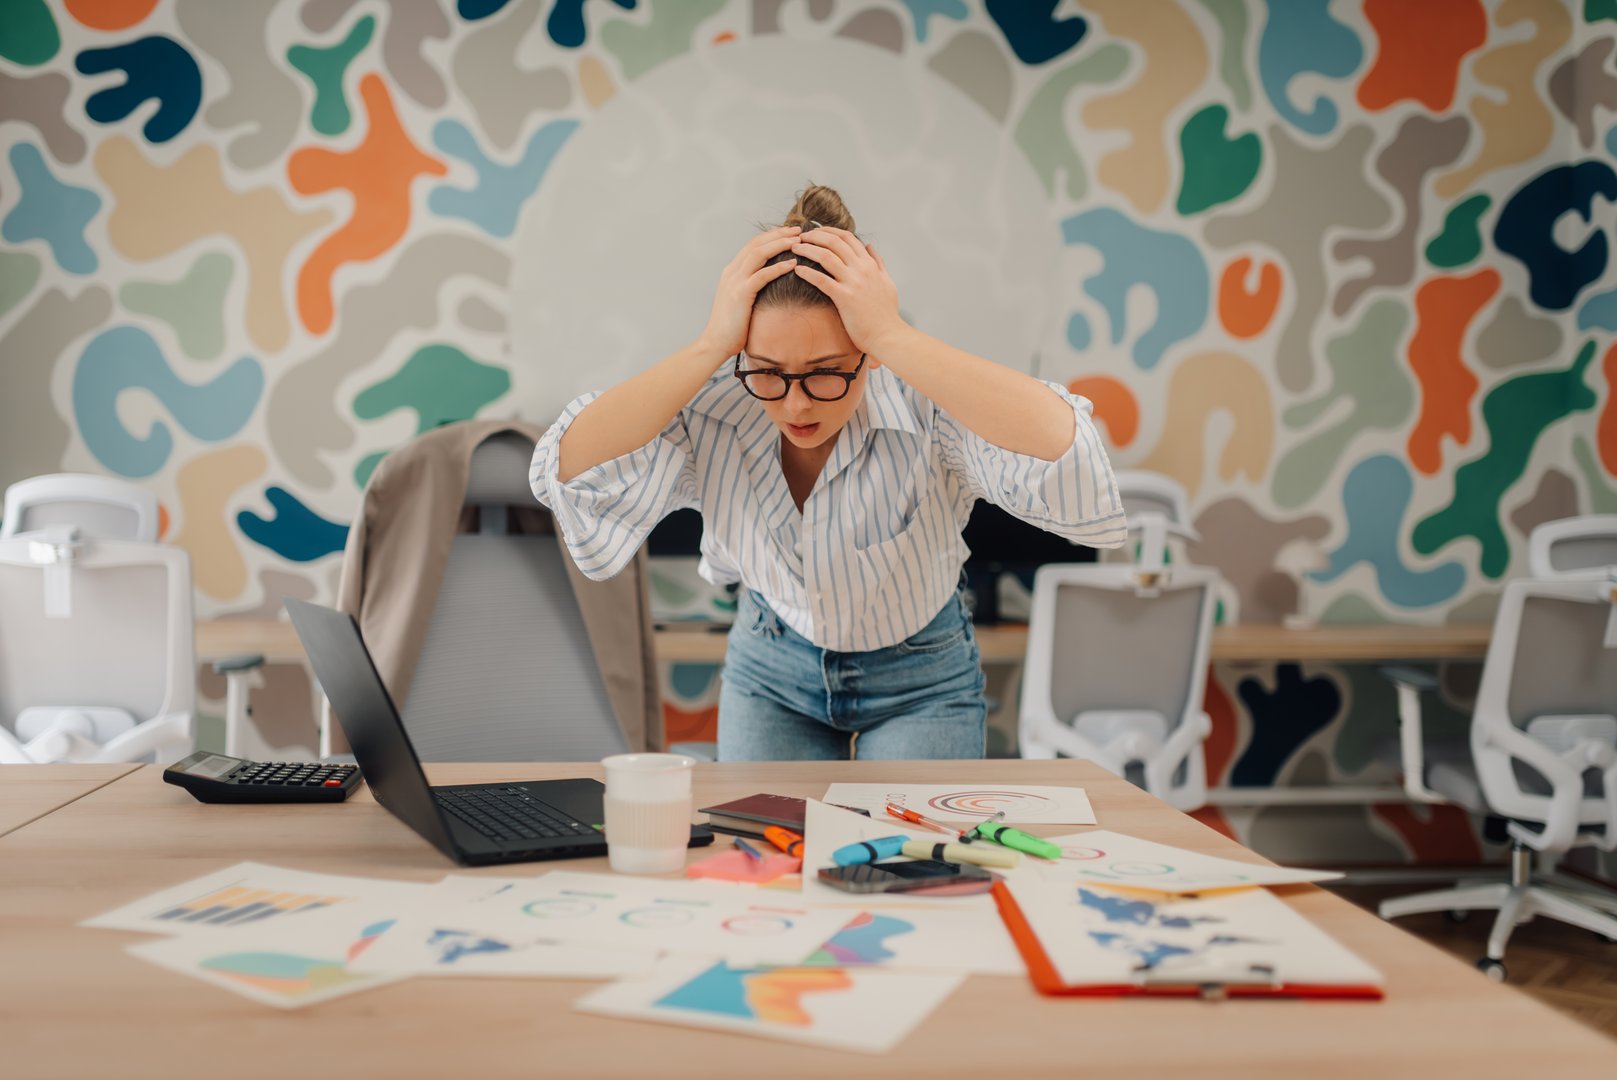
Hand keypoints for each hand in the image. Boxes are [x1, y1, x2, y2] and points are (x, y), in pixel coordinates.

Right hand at [696, 226, 800, 356]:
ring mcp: (734, 281)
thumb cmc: (732, 328)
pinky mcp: (740, 294)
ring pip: (758, 253)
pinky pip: (762, 275)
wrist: (715, 344)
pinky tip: (793, 263)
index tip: (789, 232)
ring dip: (779, 244)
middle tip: (798, 229)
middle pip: (756, 243)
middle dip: (778, 234)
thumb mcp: (741, 302)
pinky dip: (778, 267)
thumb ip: (751, 288)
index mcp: (732, 272)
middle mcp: (731, 272)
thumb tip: (770, 284)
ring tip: (798, 241)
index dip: (772, 236)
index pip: (753, 245)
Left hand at [788, 228, 904, 354]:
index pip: (848, 237)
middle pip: (834, 242)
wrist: (888, 335)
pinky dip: (807, 272)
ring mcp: (853, 282)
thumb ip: (878, 262)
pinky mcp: (844, 298)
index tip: (815, 232)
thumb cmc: (887, 313)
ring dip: (807, 249)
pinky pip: (821, 280)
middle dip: (814, 235)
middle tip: (800, 237)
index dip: (829, 231)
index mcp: (870, 264)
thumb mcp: (887, 281)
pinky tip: (797, 270)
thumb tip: (869, 246)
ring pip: (826, 256)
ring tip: (794, 249)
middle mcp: (862, 269)